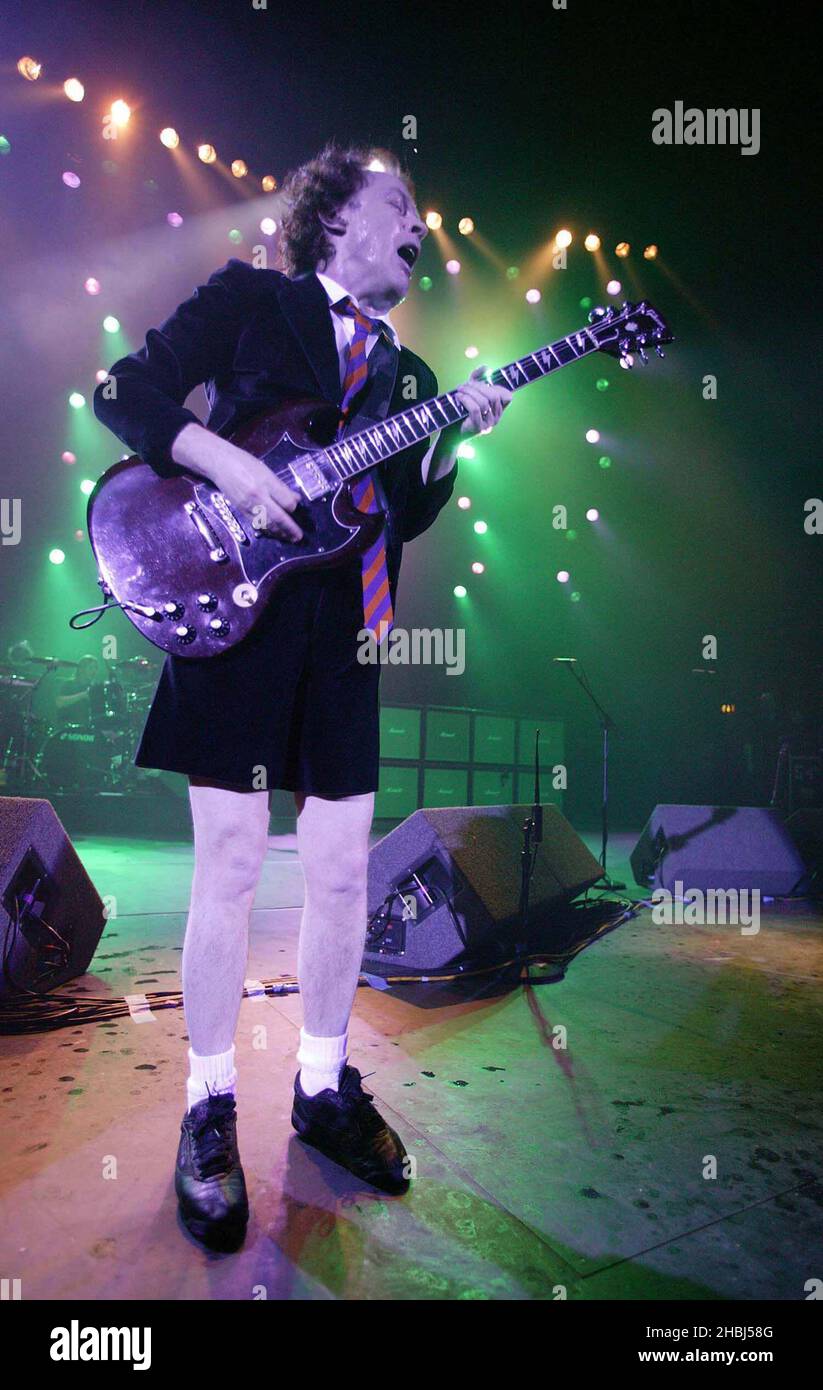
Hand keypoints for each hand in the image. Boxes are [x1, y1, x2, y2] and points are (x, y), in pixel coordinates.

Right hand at [172, 424, 302, 540]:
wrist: (220, 465)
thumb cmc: (244, 463)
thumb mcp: (266, 470)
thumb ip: (280, 486)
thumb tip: (295, 499)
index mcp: (265, 483)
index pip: (285, 502)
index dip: (293, 507)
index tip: (296, 507)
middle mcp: (257, 496)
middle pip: (277, 517)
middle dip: (289, 529)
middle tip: (298, 537)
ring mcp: (248, 505)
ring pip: (267, 524)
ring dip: (279, 533)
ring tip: (289, 538)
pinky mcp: (241, 511)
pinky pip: (257, 523)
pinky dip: (267, 530)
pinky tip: (274, 533)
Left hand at [453, 366, 511, 437]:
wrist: (450, 433)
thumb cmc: (461, 411)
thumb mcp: (470, 393)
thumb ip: (478, 379)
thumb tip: (486, 367)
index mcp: (498, 410)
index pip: (507, 396)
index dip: (496, 387)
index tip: (483, 383)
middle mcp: (496, 418)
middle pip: (494, 396)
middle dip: (479, 387)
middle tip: (465, 384)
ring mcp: (488, 425)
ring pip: (483, 402)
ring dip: (470, 392)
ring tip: (459, 390)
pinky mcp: (478, 428)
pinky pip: (475, 409)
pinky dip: (466, 400)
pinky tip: (458, 397)